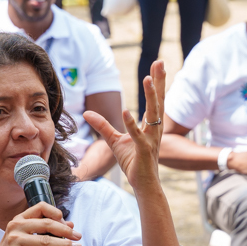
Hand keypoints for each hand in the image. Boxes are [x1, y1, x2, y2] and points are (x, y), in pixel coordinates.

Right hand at [0, 201, 80, 245]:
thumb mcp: (28, 239)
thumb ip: (45, 231)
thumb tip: (69, 224)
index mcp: (19, 219)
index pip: (41, 207)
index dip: (57, 213)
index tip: (68, 224)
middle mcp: (16, 227)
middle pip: (47, 224)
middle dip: (66, 231)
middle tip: (77, 237)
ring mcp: (15, 241)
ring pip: (46, 241)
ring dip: (64, 245)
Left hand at [83, 60, 165, 192]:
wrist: (143, 183)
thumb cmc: (132, 161)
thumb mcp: (114, 140)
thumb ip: (102, 125)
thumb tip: (86, 113)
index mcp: (150, 124)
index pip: (155, 99)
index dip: (156, 81)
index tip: (158, 64)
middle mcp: (154, 129)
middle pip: (158, 100)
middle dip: (159, 81)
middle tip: (160, 62)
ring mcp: (150, 139)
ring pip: (152, 114)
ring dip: (150, 96)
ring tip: (147, 79)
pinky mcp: (143, 150)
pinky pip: (138, 135)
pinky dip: (132, 124)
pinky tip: (126, 112)